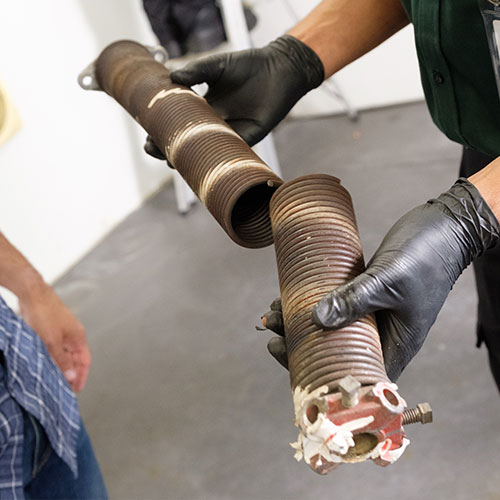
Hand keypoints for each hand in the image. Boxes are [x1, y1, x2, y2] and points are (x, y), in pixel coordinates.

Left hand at [19, 283, 90, 391]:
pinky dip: (52, 357)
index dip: (82, 376)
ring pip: (64, 353)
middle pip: (75, 358)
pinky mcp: (52, 328)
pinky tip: (44, 363)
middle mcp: (73, 335)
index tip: (76, 389)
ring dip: (61, 366)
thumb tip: (71, 376)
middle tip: (63, 388)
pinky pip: (55, 347)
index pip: (85, 361)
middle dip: (71, 373)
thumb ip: (62, 360)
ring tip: (53, 379)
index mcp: (78, 337)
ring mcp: (63, 331)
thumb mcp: (52, 342)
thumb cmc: (45, 314)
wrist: (33, 294)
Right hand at [144, 34, 323, 157]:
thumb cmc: (248, 66)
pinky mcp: (247, 138)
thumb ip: (196, 71)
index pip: (179, 124)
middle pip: (187, 142)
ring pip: (205, 151)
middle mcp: (214, 124)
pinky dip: (214, 157)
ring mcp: (230, 133)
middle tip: (153, 150)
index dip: (162, 131)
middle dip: (168, 149)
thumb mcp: (217, 66)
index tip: (147, 136)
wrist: (278, 69)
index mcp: (205, 108)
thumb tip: (170, 78)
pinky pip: (228, 151)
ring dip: (188, 158)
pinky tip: (200, 160)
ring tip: (170, 159)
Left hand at [260, 179, 499, 379]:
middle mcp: (383, 335)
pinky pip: (337, 307)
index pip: (351, 373)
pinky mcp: (367, 296)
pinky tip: (293, 296)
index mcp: (395, 344)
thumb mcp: (388, 280)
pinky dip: (315, 304)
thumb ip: (354, 300)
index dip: (316, 371)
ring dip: (302, 322)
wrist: (445, 227)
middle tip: (273, 330)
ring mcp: (374, 315)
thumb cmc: (427, 256)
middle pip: (335, 352)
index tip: (287, 356)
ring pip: (332, 328)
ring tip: (275, 311)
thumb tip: (316, 320)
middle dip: (300, 344)